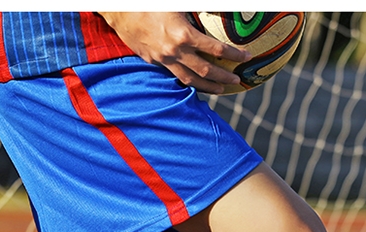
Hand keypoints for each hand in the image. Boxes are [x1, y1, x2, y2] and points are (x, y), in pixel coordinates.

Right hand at [98, 12, 250, 93]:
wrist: (118, 9)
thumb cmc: (150, 1)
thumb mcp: (177, 2)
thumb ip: (199, 7)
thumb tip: (224, 8)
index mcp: (183, 34)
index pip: (215, 48)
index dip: (233, 54)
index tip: (247, 57)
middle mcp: (174, 51)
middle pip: (205, 71)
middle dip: (224, 77)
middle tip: (237, 80)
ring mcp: (163, 59)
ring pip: (190, 79)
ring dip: (207, 86)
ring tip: (221, 89)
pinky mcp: (153, 61)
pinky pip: (175, 75)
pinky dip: (189, 80)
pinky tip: (197, 81)